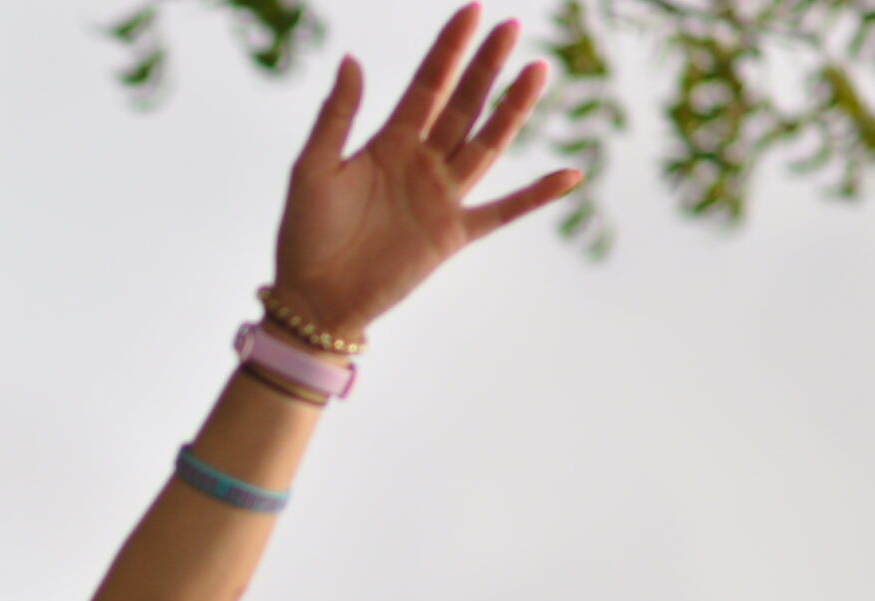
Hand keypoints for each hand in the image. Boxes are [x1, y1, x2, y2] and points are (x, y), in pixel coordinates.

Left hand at [271, 5, 581, 344]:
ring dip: (512, 111)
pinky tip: (569, 176)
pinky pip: (503, 211)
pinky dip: (535, 196)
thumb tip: (351, 59)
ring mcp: (441, 197)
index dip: (449, 49)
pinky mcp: (452, 235)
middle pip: (462, 106)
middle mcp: (421, 163)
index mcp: (389, 143)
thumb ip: (335, 117)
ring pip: (486, 144)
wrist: (312, 298)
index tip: (473, 11)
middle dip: (485, 67)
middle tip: (511, 27)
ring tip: (537, 70)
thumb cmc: (304, 234)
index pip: (427, 85)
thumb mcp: (312, 168)